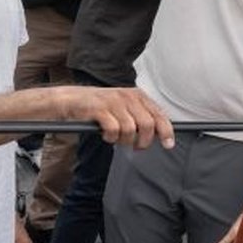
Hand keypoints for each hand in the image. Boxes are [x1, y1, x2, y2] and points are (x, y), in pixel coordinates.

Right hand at [60, 87, 174, 149]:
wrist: (73, 100)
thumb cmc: (101, 106)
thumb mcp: (126, 107)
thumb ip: (142, 117)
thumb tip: (159, 134)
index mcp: (138, 96)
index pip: (159, 115)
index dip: (166, 131)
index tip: (168, 144)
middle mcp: (128, 97)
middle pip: (147, 125)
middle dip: (144, 141)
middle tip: (137, 147)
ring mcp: (114, 102)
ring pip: (130, 129)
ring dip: (124, 140)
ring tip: (117, 139)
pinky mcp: (100, 109)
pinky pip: (113, 130)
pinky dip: (111, 138)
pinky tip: (107, 135)